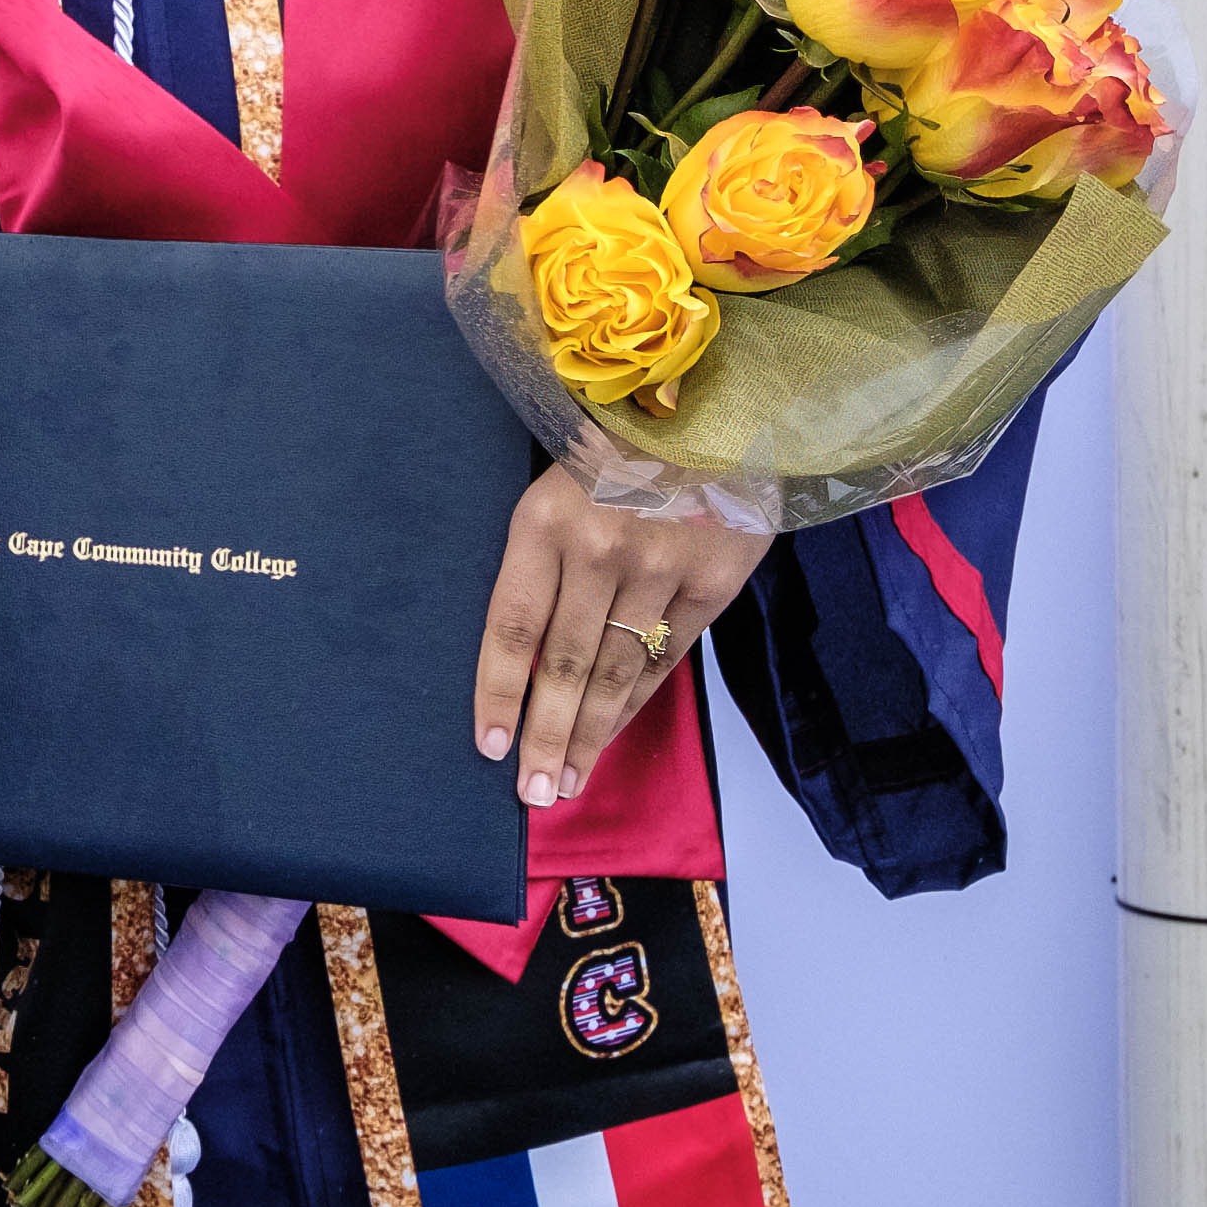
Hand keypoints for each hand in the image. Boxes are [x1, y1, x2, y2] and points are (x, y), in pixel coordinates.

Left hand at [468, 473, 765, 807]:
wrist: (717, 411)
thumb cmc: (617, 454)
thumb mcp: (560, 487)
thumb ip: (542, 561)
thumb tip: (521, 658)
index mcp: (545, 519)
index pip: (513, 625)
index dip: (500, 691)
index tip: (488, 745)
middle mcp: (600, 547)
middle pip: (565, 663)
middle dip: (544, 736)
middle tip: (530, 794)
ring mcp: (660, 567)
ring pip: (615, 671)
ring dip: (587, 735)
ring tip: (564, 782)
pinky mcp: (709, 582)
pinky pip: (663, 660)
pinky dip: (633, 706)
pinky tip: (608, 738)